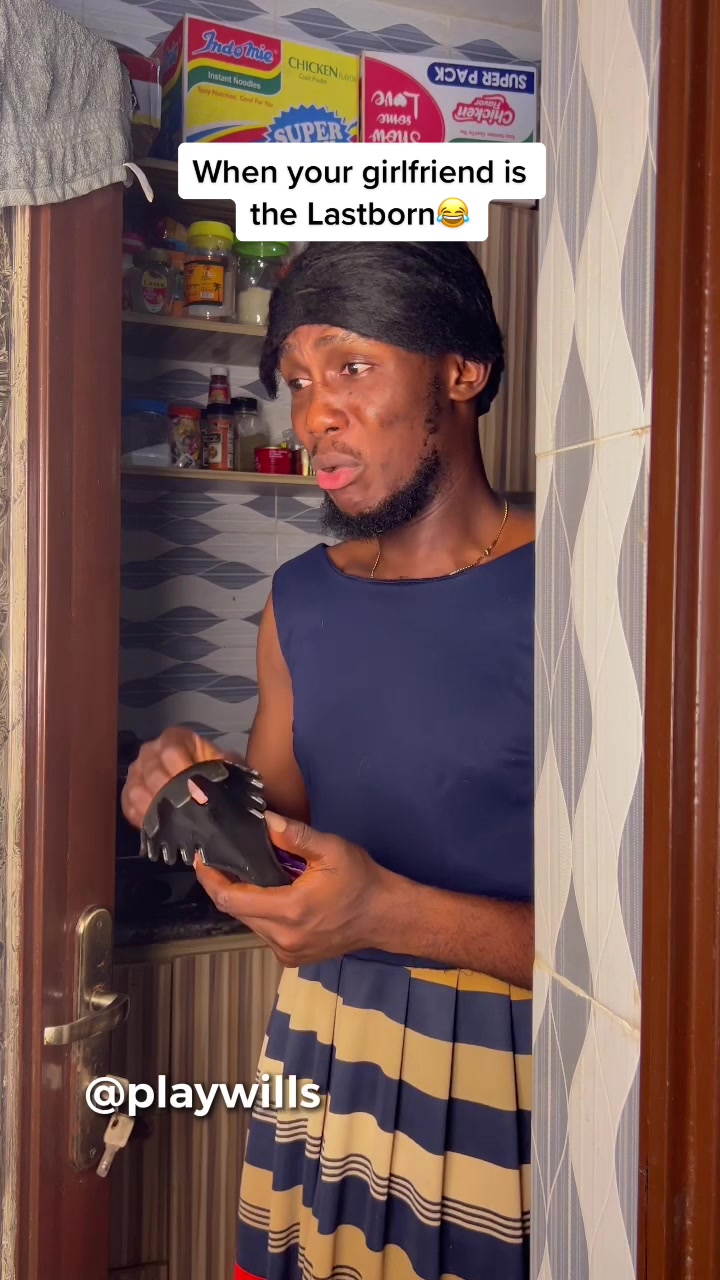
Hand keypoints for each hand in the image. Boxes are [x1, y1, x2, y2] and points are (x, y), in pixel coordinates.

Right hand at [121, 727, 227, 828]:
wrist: (199, 786)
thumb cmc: (211, 773)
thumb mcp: (223, 765)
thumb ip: (227, 763)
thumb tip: (226, 763)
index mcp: (174, 738)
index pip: (171, 751)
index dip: (183, 770)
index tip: (197, 789)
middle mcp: (150, 751)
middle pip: (152, 771)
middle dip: (170, 793)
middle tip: (186, 809)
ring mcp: (136, 772)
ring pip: (136, 789)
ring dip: (155, 807)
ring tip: (173, 820)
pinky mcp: (128, 793)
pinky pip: (128, 806)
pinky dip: (142, 817)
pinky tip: (158, 826)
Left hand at [194, 812, 395, 965]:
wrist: (387, 917)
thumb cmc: (362, 881)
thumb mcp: (332, 850)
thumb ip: (295, 836)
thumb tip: (264, 820)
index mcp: (289, 911)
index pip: (231, 899)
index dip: (211, 879)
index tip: (202, 860)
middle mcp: (283, 938)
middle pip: (236, 911)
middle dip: (225, 886)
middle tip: (222, 860)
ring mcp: (287, 953)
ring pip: (249, 923)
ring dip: (244, 901)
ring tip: (247, 874)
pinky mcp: (293, 959)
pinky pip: (264, 933)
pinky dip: (260, 914)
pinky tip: (270, 894)